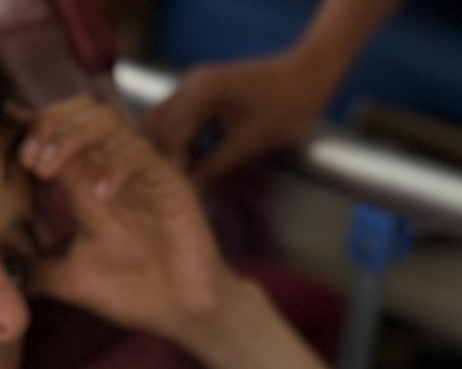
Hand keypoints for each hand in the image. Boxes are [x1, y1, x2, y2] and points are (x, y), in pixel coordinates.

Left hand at [19, 98, 239, 343]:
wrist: (183, 314)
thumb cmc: (133, 293)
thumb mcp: (68, 279)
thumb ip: (34, 268)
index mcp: (88, 185)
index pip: (57, 136)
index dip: (30, 130)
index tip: (4, 144)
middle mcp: (113, 171)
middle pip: (80, 112)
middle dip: (47, 126)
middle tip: (28, 160)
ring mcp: (142, 174)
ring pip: (107, 121)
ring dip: (72, 136)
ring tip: (50, 169)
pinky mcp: (169, 183)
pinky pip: (140, 153)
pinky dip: (114, 166)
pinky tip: (99, 195)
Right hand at [138, 51, 337, 191]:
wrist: (306, 78)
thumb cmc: (284, 110)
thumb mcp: (246, 147)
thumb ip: (212, 171)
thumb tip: (188, 197)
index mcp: (201, 94)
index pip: (169, 137)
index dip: (169, 169)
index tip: (173, 196)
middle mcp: (190, 84)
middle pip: (154, 126)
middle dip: (160, 159)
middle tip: (170, 189)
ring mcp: (194, 85)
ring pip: (162, 121)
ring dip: (167, 150)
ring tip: (181, 178)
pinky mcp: (201, 91)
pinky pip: (177, 118)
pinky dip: (178, 141)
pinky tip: (192, 161)